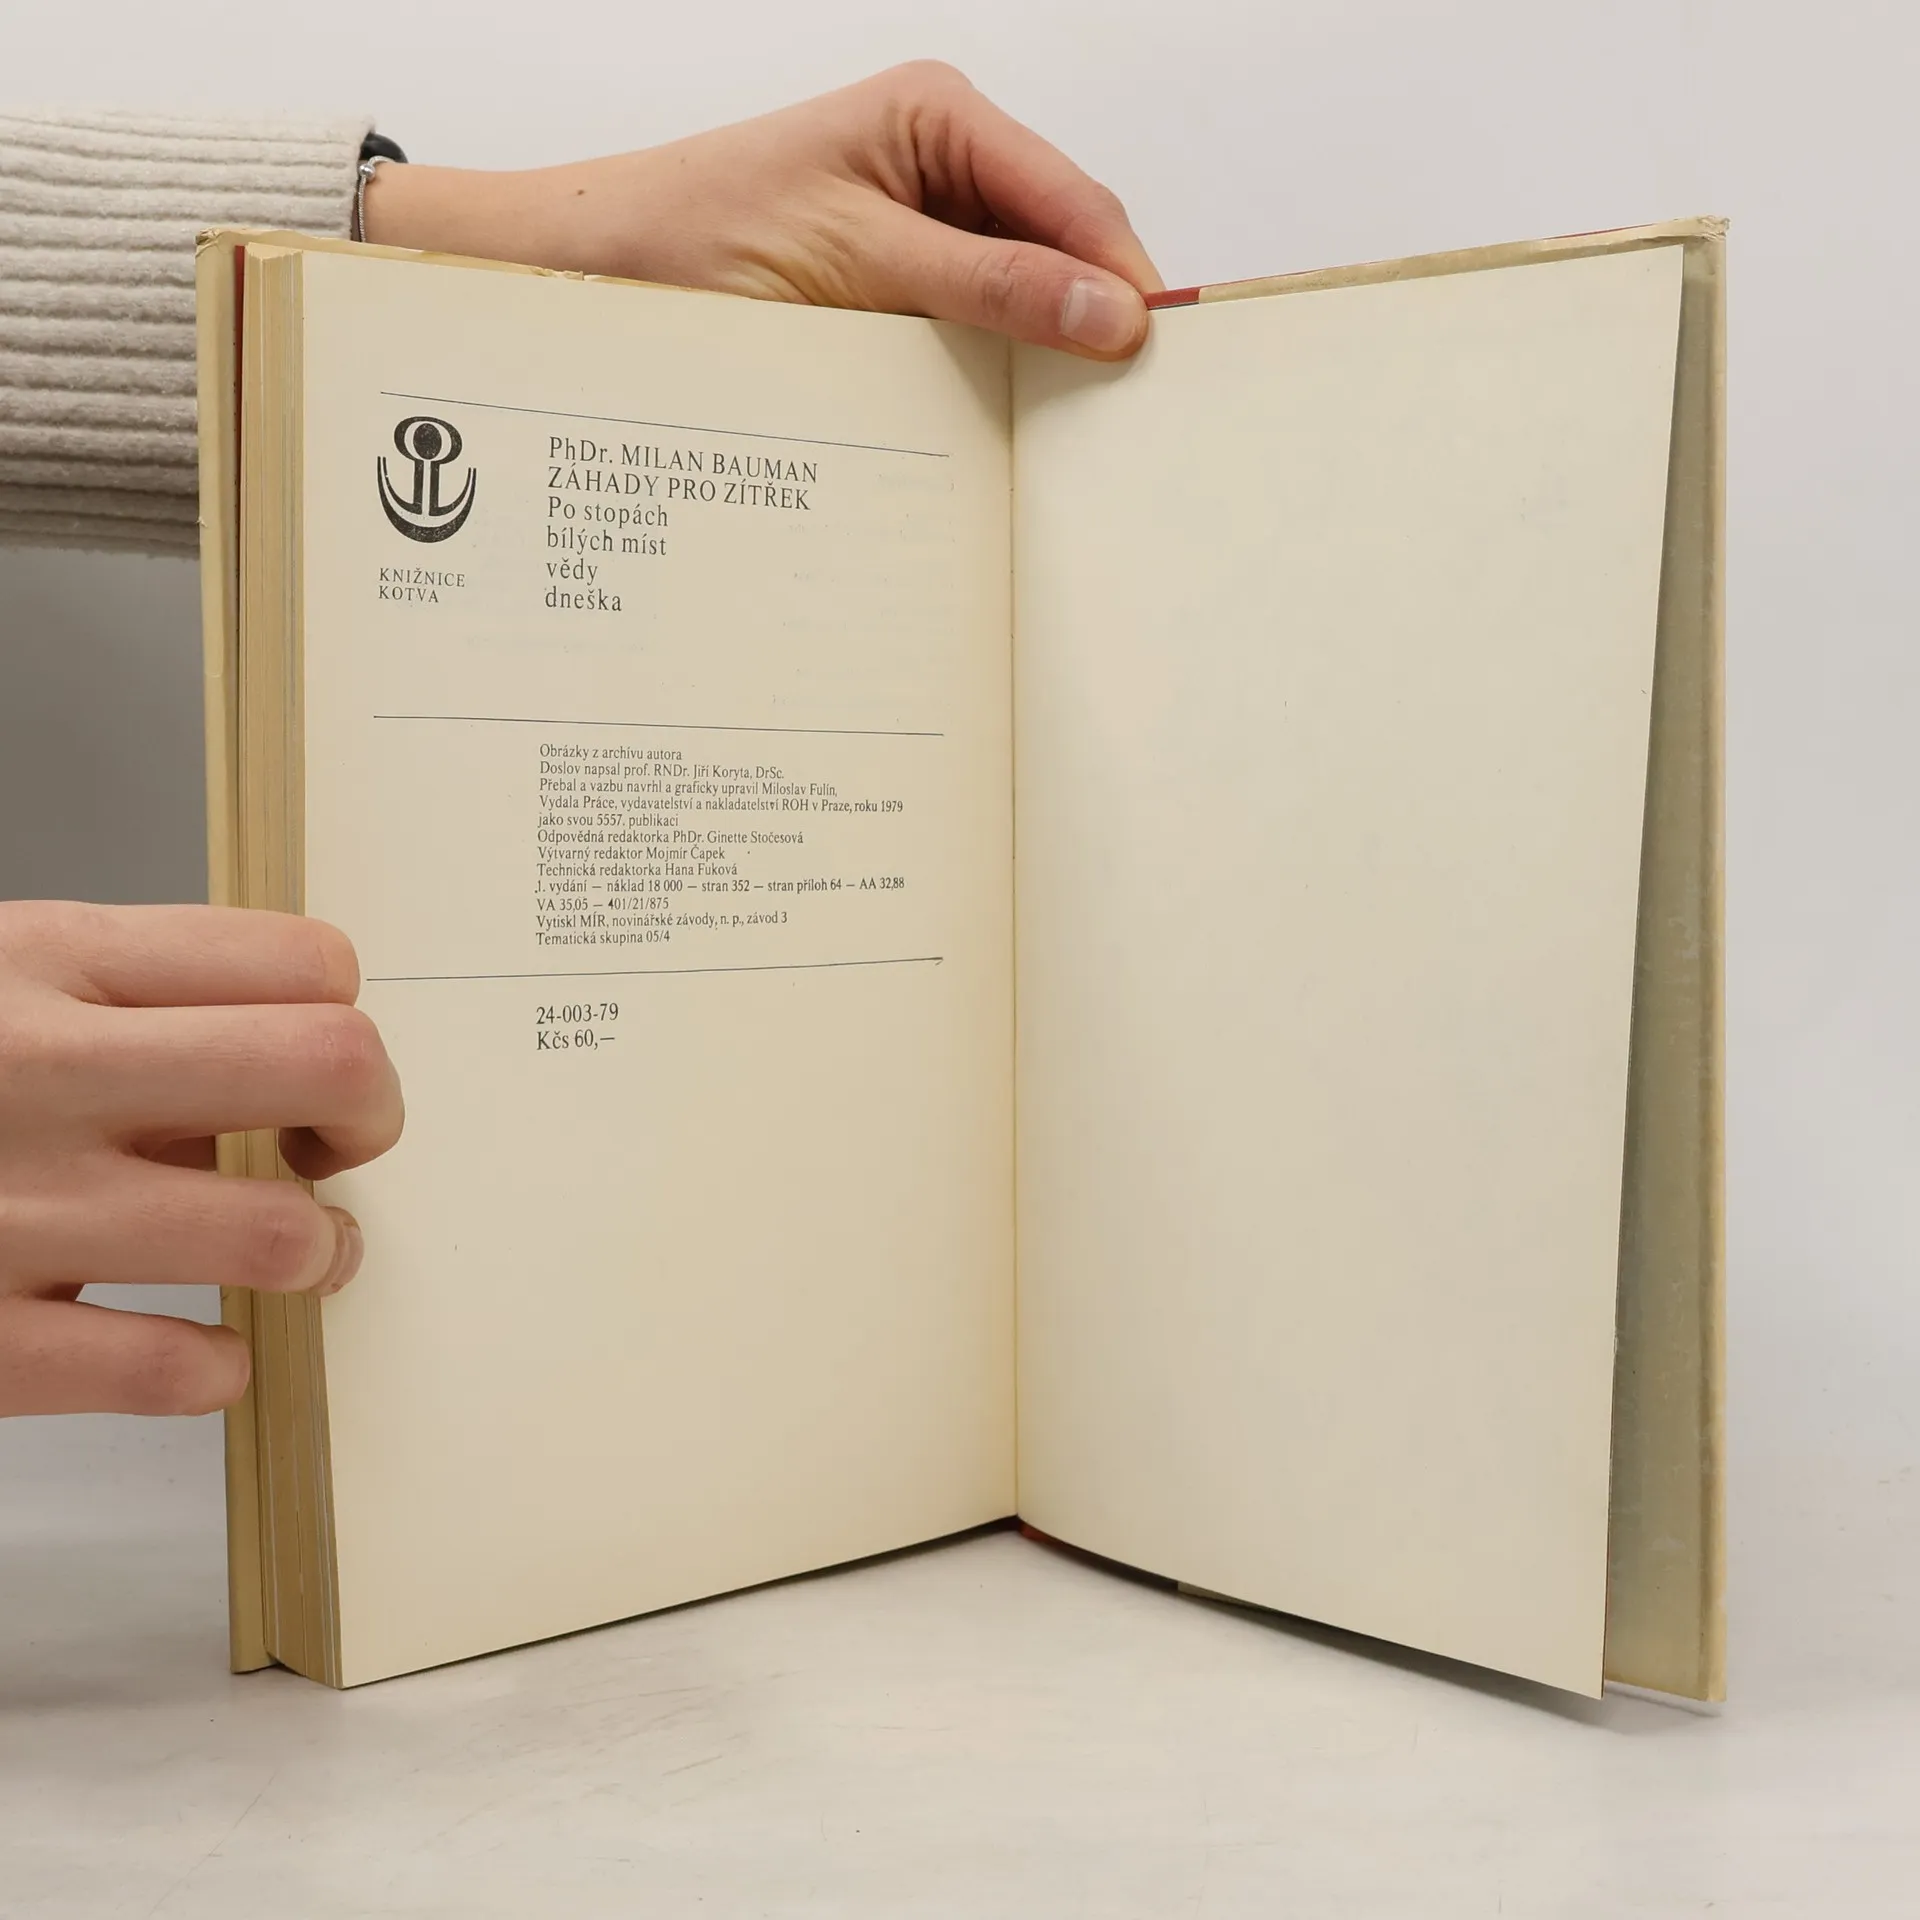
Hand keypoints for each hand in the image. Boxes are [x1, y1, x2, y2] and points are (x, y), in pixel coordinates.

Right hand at [0, 903, 403, 1417]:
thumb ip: (135, 1009)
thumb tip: (284, 1085)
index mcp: (51, 961)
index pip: (303, 963)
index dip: (348, 1020)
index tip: (322, 1073)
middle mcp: (40, 1071)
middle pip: (329, 1064)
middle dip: (373, 1117)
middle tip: (341, 1154)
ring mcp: (7, 1209)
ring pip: (273, 1231)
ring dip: (318, 1253)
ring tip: (296, 1256)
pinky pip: (164, 1367)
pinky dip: (215, 1368)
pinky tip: (201, 1350)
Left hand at [364, 62, 1163, 358]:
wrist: (598, 273)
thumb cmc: (701, 237)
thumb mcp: (860, 263)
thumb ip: (989, 287)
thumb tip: (1110, 313)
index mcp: (939, 117)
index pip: (1074, 201)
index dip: (1125, 280)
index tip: (1162, 361)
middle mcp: (941, 163)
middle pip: (1062, 247)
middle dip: (1093, 321)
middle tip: (1129, 411)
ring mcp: (921, 227)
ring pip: (1024, 298)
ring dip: (1041, 357)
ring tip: (1073, 427)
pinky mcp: (896, 289)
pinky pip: (974, 331)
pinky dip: (994, 375)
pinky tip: (1004, 418)